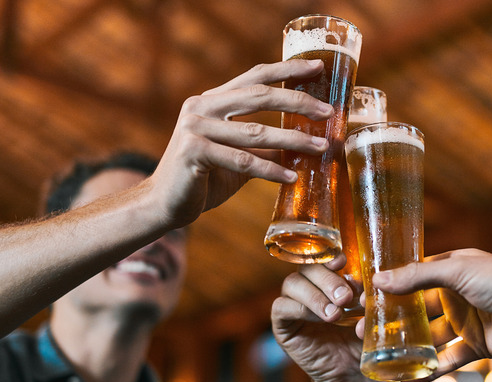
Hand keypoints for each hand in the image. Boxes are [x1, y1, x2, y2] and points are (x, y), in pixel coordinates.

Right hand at [150, 59, 333, 227]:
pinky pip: (242, 161)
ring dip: (293, 141)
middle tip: (328, 112)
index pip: (255, 77)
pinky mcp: (193, 152)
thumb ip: (263, 145)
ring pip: (255, 132)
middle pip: (259, 96)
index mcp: (212, 100)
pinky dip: (269, 171)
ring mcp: (194, 127)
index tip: (318, 66)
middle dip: (298, 102)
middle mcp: (201, 107)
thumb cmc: (203, 179)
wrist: (163, 205)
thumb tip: (306, 142)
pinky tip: (291, 177)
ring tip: (321, 148)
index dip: (287, 70)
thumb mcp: (238, 155)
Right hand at [271, 256, 366, 381]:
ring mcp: (293, 305)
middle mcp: (309, 288)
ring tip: (336, 314)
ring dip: (315, 295)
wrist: (353, 374)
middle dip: (327, 279)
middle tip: (346, 298)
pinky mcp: (283, 325)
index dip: (329, 256)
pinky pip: (281, 307)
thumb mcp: (369, 315)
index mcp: (329, 280)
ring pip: (292, 283)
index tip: (343, 262)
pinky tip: (321, 319)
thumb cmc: (362, 340)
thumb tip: (364, 287)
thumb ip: (366, 297)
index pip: (321, 257)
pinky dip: (300, 309)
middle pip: (307, 267)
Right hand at [371, 249, 491, 381]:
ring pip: (430, 336)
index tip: (364, 298)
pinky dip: (430, 369)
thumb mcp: (458, 270)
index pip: (414, 277)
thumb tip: (379, 279)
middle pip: (418, 309)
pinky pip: (448, 359)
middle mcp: (457, 294)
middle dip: (393, 320)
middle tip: (364, 330)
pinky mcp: (476, 346)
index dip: (390, 288)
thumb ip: (418, 276)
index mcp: (452, 269)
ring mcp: (466, 321)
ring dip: (408, 346)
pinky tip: (407, 378)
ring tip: (379, 356)